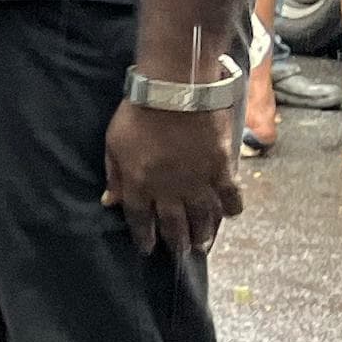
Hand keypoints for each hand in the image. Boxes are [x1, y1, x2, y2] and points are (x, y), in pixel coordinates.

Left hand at [102, 98, 240, 256]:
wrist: (175, 90)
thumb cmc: (138, 113)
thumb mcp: (113, 143)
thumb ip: (114, 174)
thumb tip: (109, 201)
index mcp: (139, 185)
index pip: (140, 220)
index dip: (144, 237)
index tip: (147, 249)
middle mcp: (168, 190)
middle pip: (173, 224)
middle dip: (176, 241)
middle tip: (181, 251)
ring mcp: (196, 181)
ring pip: (202, 217)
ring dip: (203, 233)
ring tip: (203, 244)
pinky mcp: (220, 168)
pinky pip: (229, 196)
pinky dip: (232, 208)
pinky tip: (232, 215)